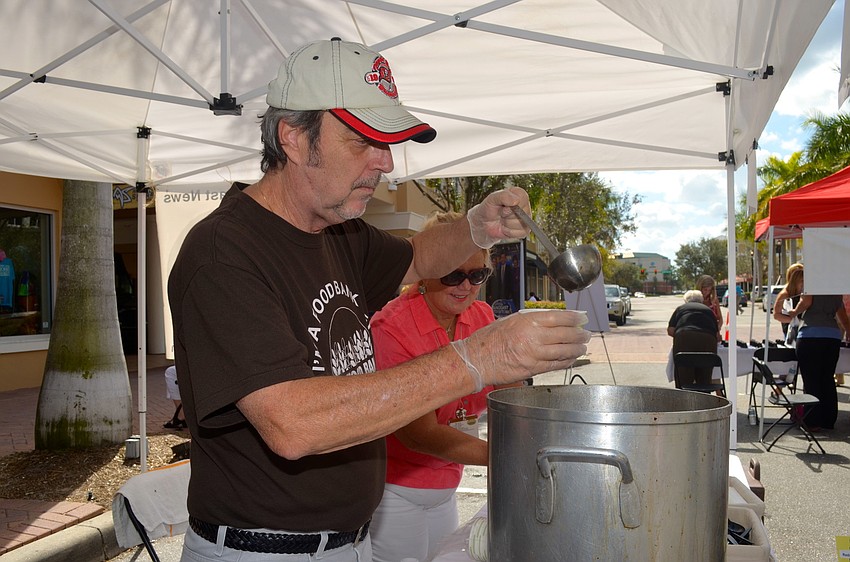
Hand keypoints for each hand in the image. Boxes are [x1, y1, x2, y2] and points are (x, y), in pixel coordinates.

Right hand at [452, 310, 589, 388]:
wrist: (477, 359)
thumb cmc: (489, 339)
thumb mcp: (511, 320)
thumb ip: (532, 320)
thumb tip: (554, 319)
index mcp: (528, 321)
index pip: (560, 318)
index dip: (575, 318)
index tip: (582, 318)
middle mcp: (533, 337)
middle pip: (566, 334)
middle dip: (579, 334)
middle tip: (585, 334)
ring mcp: (534, 355)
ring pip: (564, 351)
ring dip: (576, 349)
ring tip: (582, 347)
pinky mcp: (533, 369)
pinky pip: (555, 365)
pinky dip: (566, 361)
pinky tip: (571, 359)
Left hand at [466, 186, 529, 248]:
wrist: (483, 224)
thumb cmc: (488, 209)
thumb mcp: (492, 199)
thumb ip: (503, 196)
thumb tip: (516, 201)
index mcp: (519, 194)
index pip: (522, 198)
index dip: (510, 204)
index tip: (502, 205)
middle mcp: (525, 206)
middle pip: (522, 213)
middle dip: (507, 215)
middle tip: (501, 213)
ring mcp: (526, 219)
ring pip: (520, 224)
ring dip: (507, 224)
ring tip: (502, 220)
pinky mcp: (524, 230)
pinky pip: (521, 233)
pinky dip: (509, 232)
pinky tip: (505, 227)